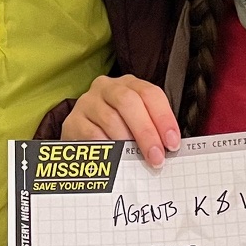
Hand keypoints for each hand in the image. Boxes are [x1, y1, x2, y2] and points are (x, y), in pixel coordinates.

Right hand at [59, 75, 182, 167]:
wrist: (81, 136)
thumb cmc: (116, 130)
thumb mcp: (135, 123)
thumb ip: (152, 130)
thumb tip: (169, 149)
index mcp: (129, 84)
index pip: (150, 94)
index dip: (163, 118)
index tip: (172, 143)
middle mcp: (107, 87)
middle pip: (129, 102)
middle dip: (146, 131)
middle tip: (156, 157)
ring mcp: (87, 102)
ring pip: (110, 118)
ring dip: (127, 143)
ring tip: (136, 160)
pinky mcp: (72, 120)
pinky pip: (91, 134)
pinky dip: (106, 148)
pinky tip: (114, 159)